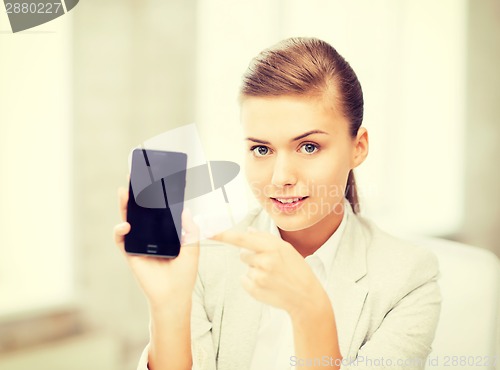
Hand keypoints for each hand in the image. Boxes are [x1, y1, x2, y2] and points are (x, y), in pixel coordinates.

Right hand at [113, 185, 199, 309]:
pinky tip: (125, 225)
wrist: (173, 295)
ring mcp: (139, 244)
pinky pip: (121, 240)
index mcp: (165, 233)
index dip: (156, 197)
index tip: (156, 181)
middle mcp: (151, 236)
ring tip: (124, 192)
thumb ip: (191, 230)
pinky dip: (120, 231)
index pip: (159, 211)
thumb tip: (186, 211)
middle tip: (134, 179)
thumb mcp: (193, 248)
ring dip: (125, 207)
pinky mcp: (130, 254)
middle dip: (137, 196)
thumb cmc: (184, 274)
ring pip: (129, 221)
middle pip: (142, 212)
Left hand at [211, 228, 326, 317]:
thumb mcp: (287, 249)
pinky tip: (268, 284)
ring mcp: (259, 277)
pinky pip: (245, 280)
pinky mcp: (254, 290)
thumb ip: (266, 238)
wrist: (305, 297)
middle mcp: (264, 261)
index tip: (208, 231)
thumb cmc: (297, 270)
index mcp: (272, 248)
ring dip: (255, 269)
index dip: (223, 234)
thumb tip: (248, 231)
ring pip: (246, 267)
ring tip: (272, 276)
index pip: (241, 238)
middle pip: (242, 253)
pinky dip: (253, 281)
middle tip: (270, 264)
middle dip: (252, 256)